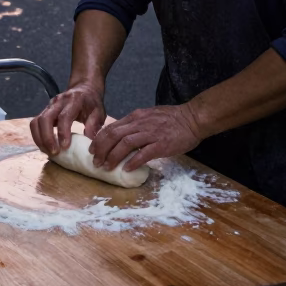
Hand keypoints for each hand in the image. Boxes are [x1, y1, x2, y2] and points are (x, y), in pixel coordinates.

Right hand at [30, 83, 105, 154]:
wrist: (84, 89)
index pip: (64, 116)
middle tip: (54, 152)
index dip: (63, 132)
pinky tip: (44, 146)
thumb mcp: (99, 112)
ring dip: (39, 139)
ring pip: (36, 122)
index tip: (64, 147)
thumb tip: (89, 142)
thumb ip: (94, 126)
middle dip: (47, 138)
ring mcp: (49, 105)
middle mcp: (59, 101)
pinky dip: (37, 136)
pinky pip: (35, 124)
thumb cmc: (92, 103)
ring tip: (48, 152)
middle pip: (45, 118)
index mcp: (74, 100)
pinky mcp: (44, 110)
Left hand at [89, 103, 203, 173]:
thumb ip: (136, 125)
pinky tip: (126, 169)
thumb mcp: (149, 116)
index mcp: (136, 117)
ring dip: (113, 156)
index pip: (112, 127)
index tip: (92, 149)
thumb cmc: (173, 119)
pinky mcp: (161, 144)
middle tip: (95, 161)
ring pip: (125, 143)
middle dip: (101, 149)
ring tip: (106, 167)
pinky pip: (143, 153)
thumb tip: (122, 137)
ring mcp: (151, 133)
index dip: (99, 139)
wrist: (193, 118)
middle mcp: (140, 123)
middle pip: (113, 135)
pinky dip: (133, 161)